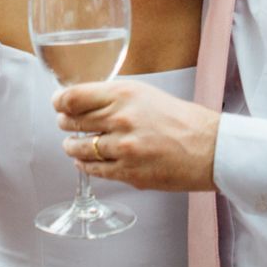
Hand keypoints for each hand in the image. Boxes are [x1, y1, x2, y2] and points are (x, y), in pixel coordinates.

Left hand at [54, 80, 219, 191]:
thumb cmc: (181, 119)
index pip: (74, 97)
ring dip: (71, 147)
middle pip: (72, 122)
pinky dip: (84, 166)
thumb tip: (84, 101)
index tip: (58, 104)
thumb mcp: (145, 94)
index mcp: (124, 95)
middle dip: (64, 123)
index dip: (60, 102)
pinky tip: (84, 163)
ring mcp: (123, 148)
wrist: (208, 148)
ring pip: (79, 148)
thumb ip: (114, 97)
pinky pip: (93, 170)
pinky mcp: (128, 172)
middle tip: (65, 124)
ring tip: (72, 145)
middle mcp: (120, 119)